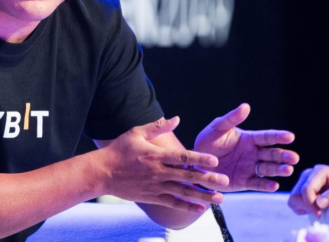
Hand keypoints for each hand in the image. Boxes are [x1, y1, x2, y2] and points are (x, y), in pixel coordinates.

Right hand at [99, 117, 229, 213]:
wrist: (102, 172)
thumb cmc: (119, 150)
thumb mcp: (136, 132)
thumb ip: (158, 127)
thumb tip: (176, 118)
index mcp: (156, 155)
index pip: (182, 157)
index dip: (199, 159)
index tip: (215, 161)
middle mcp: (158, 172)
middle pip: (187, 176)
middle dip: (208, 179)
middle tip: (226, 182)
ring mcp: (155, 186)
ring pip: (183, 192)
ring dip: (202, 196)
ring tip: (219, 199)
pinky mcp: (151, 197)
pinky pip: (172, 203)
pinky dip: (186, 207)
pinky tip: (200, 209)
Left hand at [194, 103, 298, 191]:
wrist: (197, 163)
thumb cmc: (208, 142)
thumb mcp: (217, 128)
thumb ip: (231, 119)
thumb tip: (246, 106)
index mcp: (249, 139)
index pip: (267, 137)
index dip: (279, 136)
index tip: (290, 136)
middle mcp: (254, 154)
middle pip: (272, 154)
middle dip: (284, 156)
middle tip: (294, 158)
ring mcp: (250, 168)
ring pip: (268, 169)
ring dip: (279, 170)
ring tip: (288, 170)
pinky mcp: (244, 182)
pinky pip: (257, 184)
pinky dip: (266, 185)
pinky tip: (274, 185)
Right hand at [288, 165, 328, 216]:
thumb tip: (319, 204)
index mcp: (319, 171)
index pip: (306, 189)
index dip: (311, 204)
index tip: (320, 215)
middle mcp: (307, 174)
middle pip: (297, 194)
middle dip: (307, 207)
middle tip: (321, 213)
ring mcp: (302, 181)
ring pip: (293, 198)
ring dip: (304, 208)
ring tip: (318, 210)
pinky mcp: (301, 188)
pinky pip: (294, 201)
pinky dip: (302, 208)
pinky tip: (314, 208)